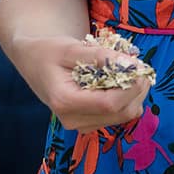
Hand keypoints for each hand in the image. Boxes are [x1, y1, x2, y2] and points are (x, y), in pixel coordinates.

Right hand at [12, 34, 151, 131]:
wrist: (33, 62)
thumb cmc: (48, 52)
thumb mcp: (70, 48)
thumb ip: (99, 56)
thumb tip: (130, 64)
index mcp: (64, 101)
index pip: (109, 103)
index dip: (130, 86)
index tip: (138, 66)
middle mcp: (72, 120)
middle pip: (120, 112)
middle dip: (136, 89)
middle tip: (139, 66)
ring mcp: (81, 125)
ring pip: (125, 115)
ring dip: (134, 93)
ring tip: (129, 71)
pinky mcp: (90, 123)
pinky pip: (120, 115)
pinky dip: (127, 98)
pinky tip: (120, 81)